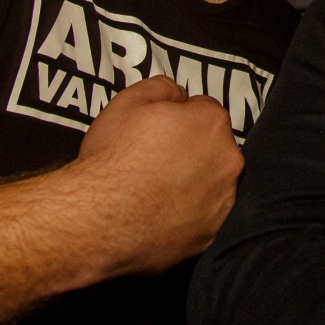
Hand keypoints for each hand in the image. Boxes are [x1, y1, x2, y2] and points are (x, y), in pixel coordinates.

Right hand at [72, 75, 241, 277]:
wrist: (98, 219)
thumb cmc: (113, 158)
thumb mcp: (129, 101)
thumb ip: (163, 88)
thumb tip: (178, 95)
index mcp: (212, 124)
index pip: (205, 110)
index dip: (179, 118)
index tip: (158, 130)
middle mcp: (227, 163)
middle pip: (213, 148)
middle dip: (191, 150)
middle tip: (153, 159)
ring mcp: (221, 203)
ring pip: (211, 185)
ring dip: (192, 183)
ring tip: (153, 190)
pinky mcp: (209, 236)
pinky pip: (201, 218)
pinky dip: (186, 215)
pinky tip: (157, 214)